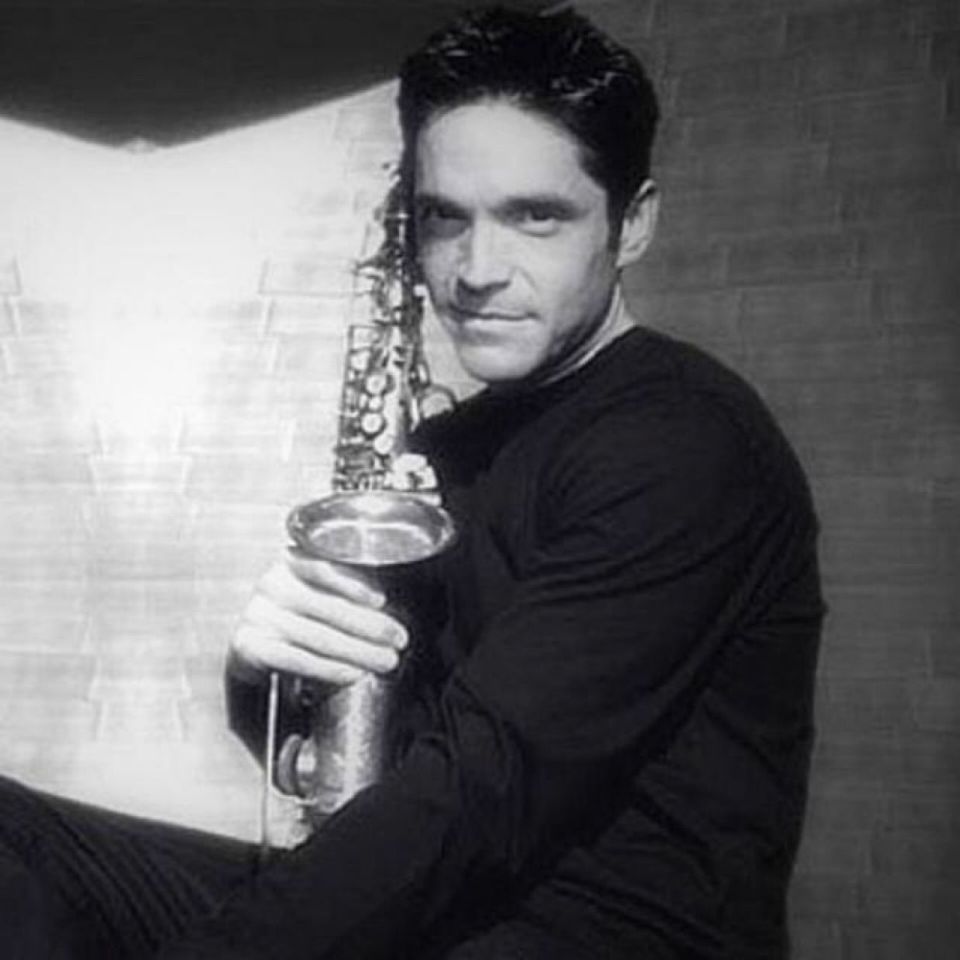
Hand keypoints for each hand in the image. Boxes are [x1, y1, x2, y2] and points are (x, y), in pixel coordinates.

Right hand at [229, 549, 408, 686]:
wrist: (254, 643)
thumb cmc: (298, 615)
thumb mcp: (318, 592)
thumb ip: (346, 593)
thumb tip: (389, 618)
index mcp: (291, 561)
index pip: (322, 567)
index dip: (353, 584)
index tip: (381, 600)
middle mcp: (272, 583)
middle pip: (327, 607)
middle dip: (370, 626)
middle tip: (398, 640)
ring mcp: (258, 615)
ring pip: (318, 636)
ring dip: (359, 652)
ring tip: (385, 660)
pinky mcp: (250, 646)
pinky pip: (298, 659)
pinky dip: (330, 669)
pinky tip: (353, 673)